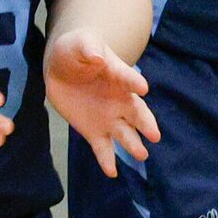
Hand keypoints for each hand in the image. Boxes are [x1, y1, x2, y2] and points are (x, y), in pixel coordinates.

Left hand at [44, 29, 158, 178]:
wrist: (64, 67)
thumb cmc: (77, 50)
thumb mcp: (80, 44)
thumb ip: (89, 49)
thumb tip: (97, 58)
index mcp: (118, 75)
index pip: (128, 79)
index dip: (134, 82)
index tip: (143, 88)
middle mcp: (120, 99)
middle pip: (136, 113)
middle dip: (145, 123)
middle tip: (154, 134)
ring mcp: (108, 117)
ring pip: (125, 133)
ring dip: (133, 144)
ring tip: (141, 154)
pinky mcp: (93, 131)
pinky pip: (102, 147)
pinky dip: (107, 160)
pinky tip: (112, 173)